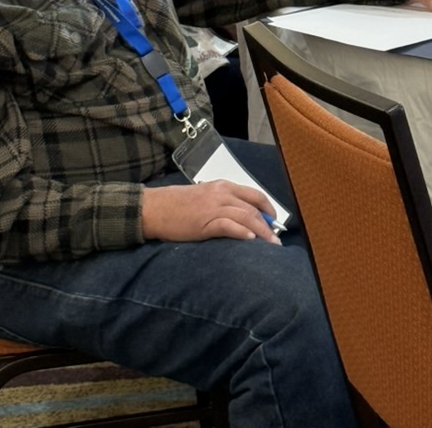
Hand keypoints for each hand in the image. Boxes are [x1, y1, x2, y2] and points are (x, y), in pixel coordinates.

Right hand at [141, 180, 280, 244]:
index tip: (275, 221)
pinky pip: (228, 225)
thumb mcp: (204, 196)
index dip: (268, 207)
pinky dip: (242, 232)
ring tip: (271, 245)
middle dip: (268, 224)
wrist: (155, 208)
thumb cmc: (177, 204)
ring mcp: (213, 207)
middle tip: (276, 239)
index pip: (254, 194)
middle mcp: (222, 194)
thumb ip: (222, 202)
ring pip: (245, 217)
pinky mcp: (204, 222)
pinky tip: (250, 240)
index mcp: (223, 186)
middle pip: (253, 207)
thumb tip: (242, 216)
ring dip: (261, 232)